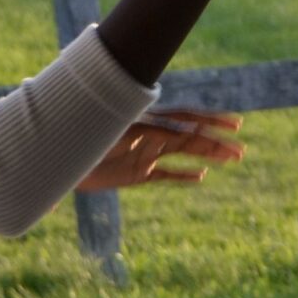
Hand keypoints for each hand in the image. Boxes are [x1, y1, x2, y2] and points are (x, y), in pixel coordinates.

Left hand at [74, 108, 244, 191]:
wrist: (57, 156)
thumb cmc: (85, 137)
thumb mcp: (117, 133)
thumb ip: (147, 133)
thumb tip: (176, 131)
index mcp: (148, 122)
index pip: (187, 120)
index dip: (211, 122)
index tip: (234, 125)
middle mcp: (151, 137)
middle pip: (191, 138)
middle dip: (216, 142)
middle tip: (241, 149)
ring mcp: (145, 155)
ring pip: (184, 155)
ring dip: (208, 157)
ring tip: (233, 159)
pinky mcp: (136, 174)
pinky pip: (165, 174)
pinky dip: (184, 176)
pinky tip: (201, 176)